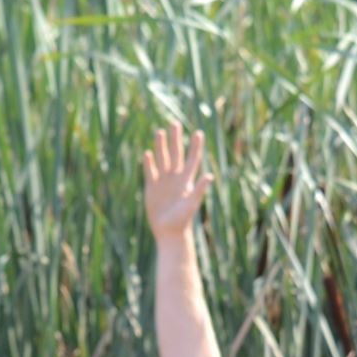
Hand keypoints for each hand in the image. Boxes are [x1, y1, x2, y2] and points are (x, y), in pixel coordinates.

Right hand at [142, 124, 211, 241]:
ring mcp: (163, 182)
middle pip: (175, 155)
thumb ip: (199, 189)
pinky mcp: (151, 188)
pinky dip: (149, 163)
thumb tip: (209, 176)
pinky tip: (147, 153)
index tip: (199, 133)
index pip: (192, 160)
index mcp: (186, 181)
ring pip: (162, 160)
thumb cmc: (182, 220)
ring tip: (159, 132)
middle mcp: (175, 178)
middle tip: (174, 124)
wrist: (168, 232)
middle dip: (175, 140)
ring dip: (161, 146)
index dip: (195, 147)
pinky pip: (150, 172)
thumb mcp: (191, 204)